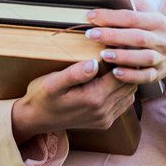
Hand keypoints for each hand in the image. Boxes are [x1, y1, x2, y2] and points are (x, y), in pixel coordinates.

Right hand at [11, 58, 137, 142]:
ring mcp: (105, 118)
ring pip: (129, 94)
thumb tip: (94, 63)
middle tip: (121, 49)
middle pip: (129, 84)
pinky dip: (123, 90)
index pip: (121, 74)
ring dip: (127, 78)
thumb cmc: (42, 97)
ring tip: (117, 62)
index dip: (123, 58)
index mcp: (94, 99)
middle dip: (128, 66)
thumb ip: (74, 74)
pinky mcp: (104, 122)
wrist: (35, 119)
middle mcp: (103, 111)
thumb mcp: (52, 83)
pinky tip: (112, 78)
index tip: (118, 43)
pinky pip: (123, 103)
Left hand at [84, 0, 165, 113]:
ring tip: (103, 55)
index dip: (111, 16)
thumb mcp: (152, 13)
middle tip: (92, 34)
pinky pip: (145, 76)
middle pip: (137, 37)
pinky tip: (116, 72)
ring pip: (143, 57)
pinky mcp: (158, 73)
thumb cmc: (158, 30)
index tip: (91, 16)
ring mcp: (161, 57)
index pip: (132, 17)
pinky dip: (131, 75)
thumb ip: (134, 5)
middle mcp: (161, 39)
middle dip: (113, 35)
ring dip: (122, 56)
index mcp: (157, 21)